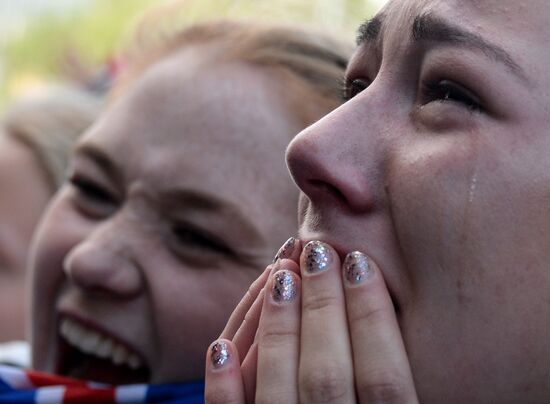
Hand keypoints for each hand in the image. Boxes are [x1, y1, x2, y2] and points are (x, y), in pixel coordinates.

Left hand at [204, 239, 418, 402]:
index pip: (385, 380)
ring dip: (277, 329)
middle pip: (328, 376)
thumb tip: (389, 323)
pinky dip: (223, 389)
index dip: (372, 317)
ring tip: (280, 272)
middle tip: (319, 250)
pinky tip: (219, 345)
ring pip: (278, 394)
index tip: (360, 262)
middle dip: (324, 306)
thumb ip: (398, 395)